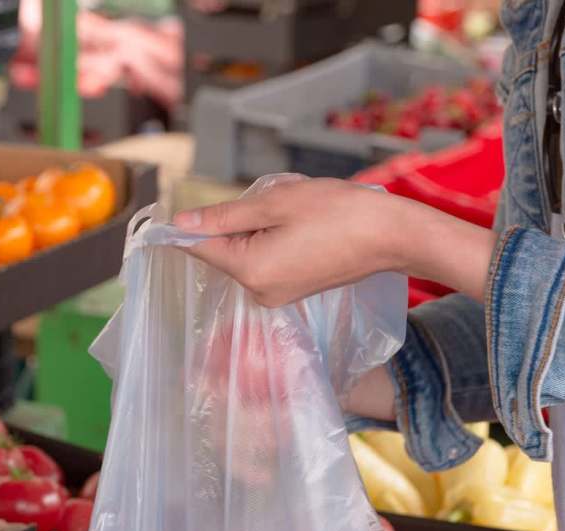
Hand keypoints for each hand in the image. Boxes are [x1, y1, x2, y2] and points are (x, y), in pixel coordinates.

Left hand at [172, 177, 495, 305]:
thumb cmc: (338, 212)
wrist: (392, 235)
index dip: (185, 227)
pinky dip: (273, 240)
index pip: (200, 248)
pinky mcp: (293, 291)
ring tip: (295, 212)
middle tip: (271, 201)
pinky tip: (302, 225)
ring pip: (246, 254)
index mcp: (250, 271)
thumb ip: (224, 215)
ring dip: (258, 228)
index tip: (172, 213)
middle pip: (225, 251)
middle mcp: (259, 292)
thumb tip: (182, 222)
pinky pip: (266, 261)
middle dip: (237, 222)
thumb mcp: (275, 203)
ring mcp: (277, 295)